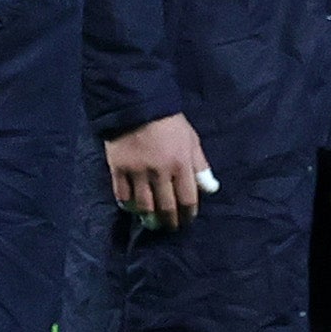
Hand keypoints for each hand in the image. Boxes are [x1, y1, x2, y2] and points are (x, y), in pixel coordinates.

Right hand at [105, 112, 212, 230]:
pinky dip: (127, 204)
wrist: (137, 104)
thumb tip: (211, 189)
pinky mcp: (119, 168)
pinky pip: (122, 193)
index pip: (188, 199)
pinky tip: (130, 207)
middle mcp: (160, 172)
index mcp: (181, 164)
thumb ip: (201, 166)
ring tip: (151, 222)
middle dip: (170, 221)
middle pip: (167, 206)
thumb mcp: (192, 140)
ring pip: (144, 204)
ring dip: (149, 217)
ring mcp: (138, 171)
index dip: (189, 214)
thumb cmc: (169, 123)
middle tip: (171, 227)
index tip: (188, 220)